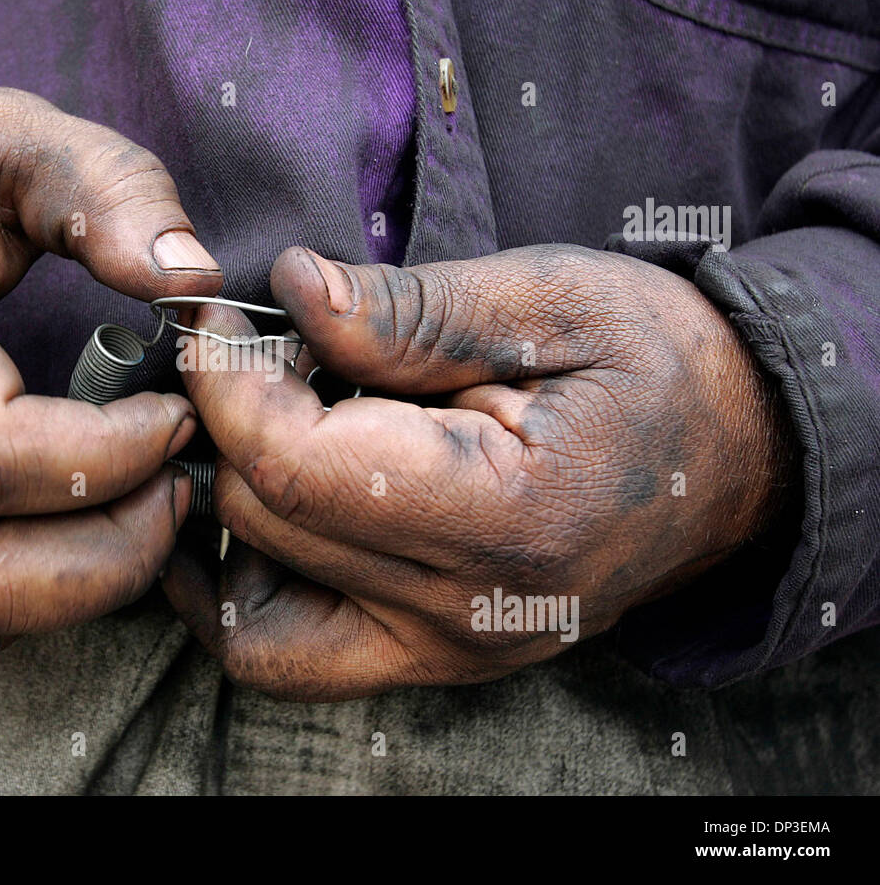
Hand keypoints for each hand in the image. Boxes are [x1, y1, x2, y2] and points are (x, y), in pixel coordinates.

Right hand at [0, 47, 222, 652]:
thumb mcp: (3, 130)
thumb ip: (107, 188)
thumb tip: (196, 281)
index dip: (112, 457)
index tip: (178, 414)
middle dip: (109, 555)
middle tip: (176, 487)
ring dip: (73, 591)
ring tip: (139, 511)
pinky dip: (23, 601)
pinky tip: (76, 533)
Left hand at [164, 244, 793, 698]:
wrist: (734, 459)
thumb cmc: (653, 365)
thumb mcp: (550, 302)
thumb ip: (411, 310)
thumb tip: (291, 290)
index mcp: (504, 517)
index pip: (297, 467)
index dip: (228, 383)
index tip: (216, 319)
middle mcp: (466, 614)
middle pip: (267, 526)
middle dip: (229, 424)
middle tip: (258, 351)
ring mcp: (445, 652)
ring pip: (255, 611)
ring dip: (228, 512)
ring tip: (260, 427)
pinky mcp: (430, 659)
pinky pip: (289, 653)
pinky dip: (248, 587)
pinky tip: (265, 507)